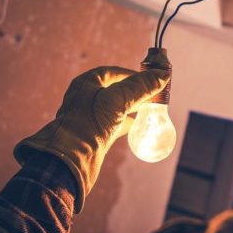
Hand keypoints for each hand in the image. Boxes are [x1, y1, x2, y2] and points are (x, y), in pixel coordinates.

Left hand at [14, 64, 169, 211]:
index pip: (114, 72)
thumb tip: (163, 75)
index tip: (150, 79)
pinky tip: (138, 126)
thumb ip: (140, 87)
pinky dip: (126, 122)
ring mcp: (89, 116)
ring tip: (148, 108)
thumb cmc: (89, 124)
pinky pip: (114, 123)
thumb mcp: (118, 100)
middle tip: (153, 94)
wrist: (70, 161)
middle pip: (116, 89)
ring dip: (132, 106)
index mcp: (87, 83)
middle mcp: (86, 97)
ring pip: (116, 107)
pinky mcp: (93, 133)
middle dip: (135, 91)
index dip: (133, 75)